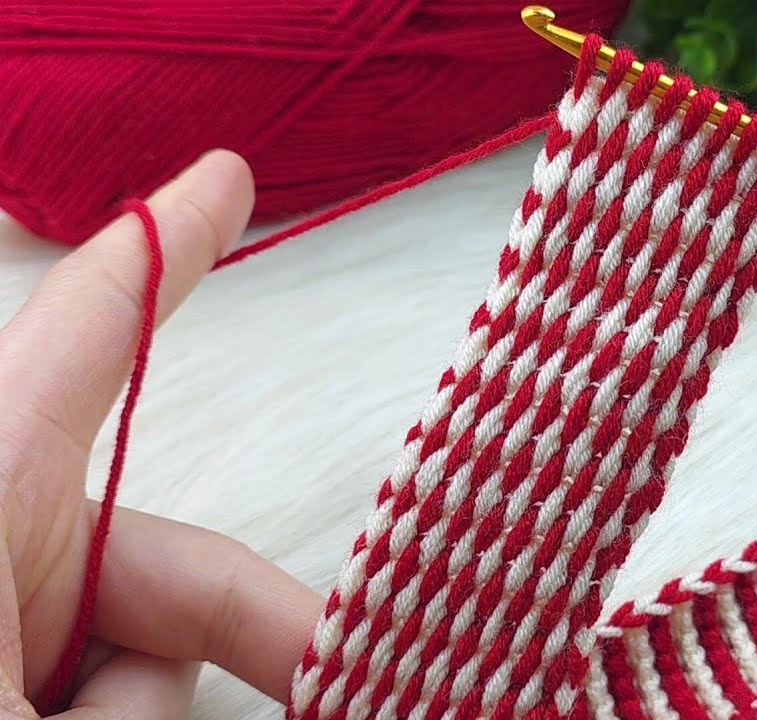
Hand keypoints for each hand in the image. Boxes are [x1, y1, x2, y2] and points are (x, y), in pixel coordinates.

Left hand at [0, 151, 321, 716]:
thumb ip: (125, 698)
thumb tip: (167, 683)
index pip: (86, 336)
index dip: (168, 251)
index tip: (226, 181)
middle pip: (152, 555)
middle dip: (248, 622)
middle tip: (336, 680)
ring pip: (118, 648)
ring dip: (139, 705)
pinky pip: (74, 677)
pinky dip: (103, 711)